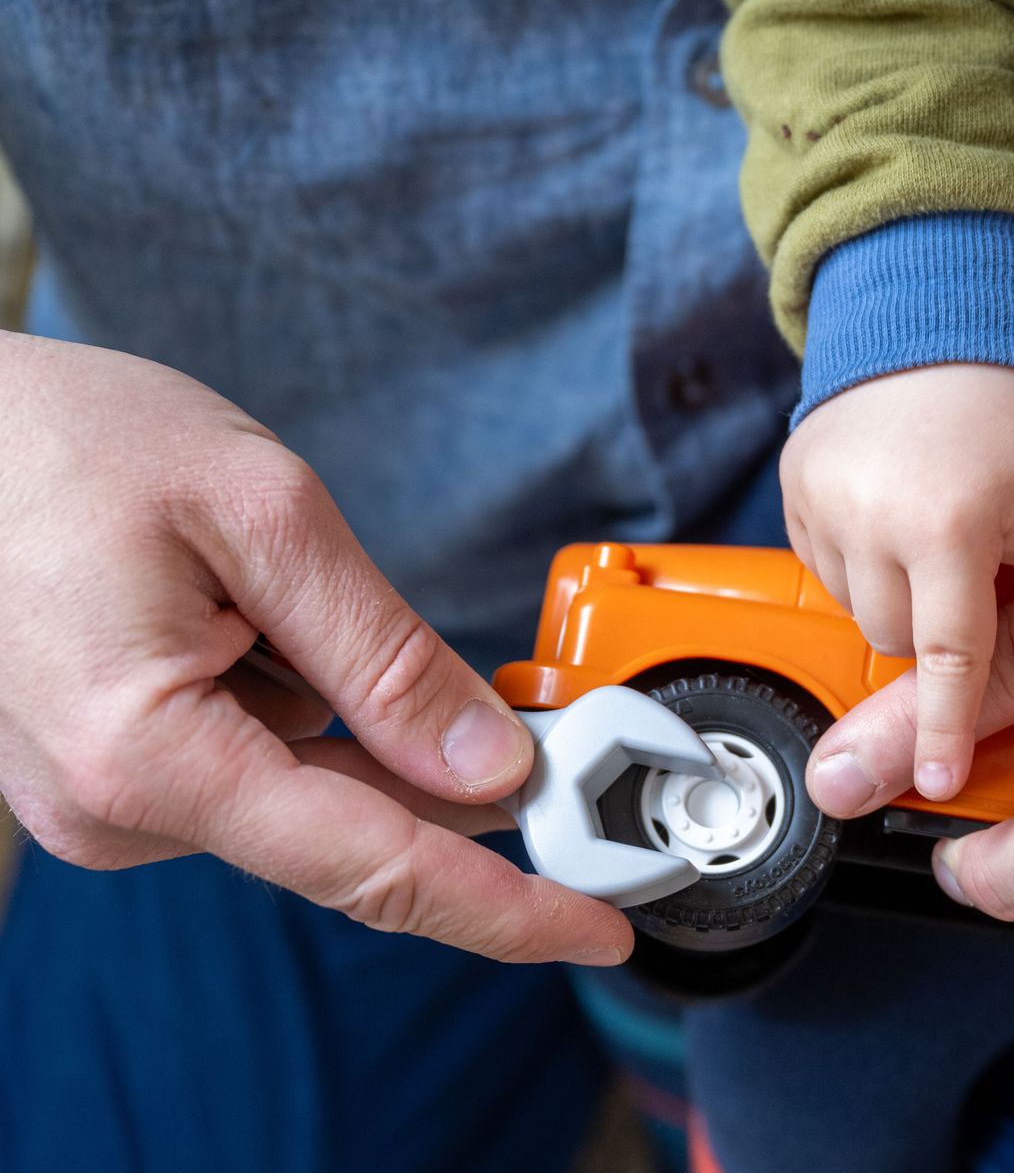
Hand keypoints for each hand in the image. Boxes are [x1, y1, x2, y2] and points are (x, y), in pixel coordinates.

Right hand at [0, 333, 630, 963]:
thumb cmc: (58, 445)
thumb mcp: (262, 517)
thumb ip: (383, 653)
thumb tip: (489, 761)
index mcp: (150, 757)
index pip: (373, 868)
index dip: (504, 905)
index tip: (595, 925)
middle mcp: (119, 806)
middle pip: (353, 830)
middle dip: (458, 779)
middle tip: (535, 707)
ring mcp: (107, 794)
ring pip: (310, 788)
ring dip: (364, 718)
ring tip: (297, 589)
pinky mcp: (111, 765)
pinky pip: (255, 758)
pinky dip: (308, 703)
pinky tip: (264, 612)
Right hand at [781, 364, 1013, 801]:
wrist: (935, 318)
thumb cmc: (1011, 406)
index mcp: (946, 525)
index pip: (950, 655)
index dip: (948, 727)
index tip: (940, 780)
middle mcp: (870, 519)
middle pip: (899, 641)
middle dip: (940, 630)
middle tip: (978, 573)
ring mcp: (820, 505)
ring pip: (857, 610)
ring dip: (899, 599)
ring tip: (940, 538)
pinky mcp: (791, 493)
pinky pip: (823, 570)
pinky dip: (861, 566)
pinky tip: (899, 523)